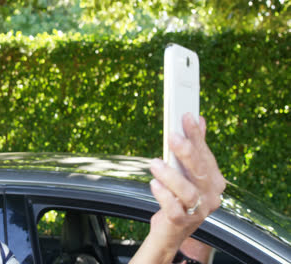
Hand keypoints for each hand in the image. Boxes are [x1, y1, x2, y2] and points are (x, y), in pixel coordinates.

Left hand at [149, 113, 225, 247]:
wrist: (172, 231)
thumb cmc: (180, 198)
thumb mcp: (189, 172)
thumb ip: (196, 148)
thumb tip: (199, 119)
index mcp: (214, 182)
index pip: (206, 155)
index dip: (196, 136)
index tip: (186, 116)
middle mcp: (210, 196)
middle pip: (200, 172)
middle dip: (187, 152)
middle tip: (172, 136)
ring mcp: (197, 212)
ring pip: (188, 192)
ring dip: (171, 176)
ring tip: (155, 163)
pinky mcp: (181, 223)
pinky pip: (174, 210)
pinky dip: (164, 196)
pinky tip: (154, 184)